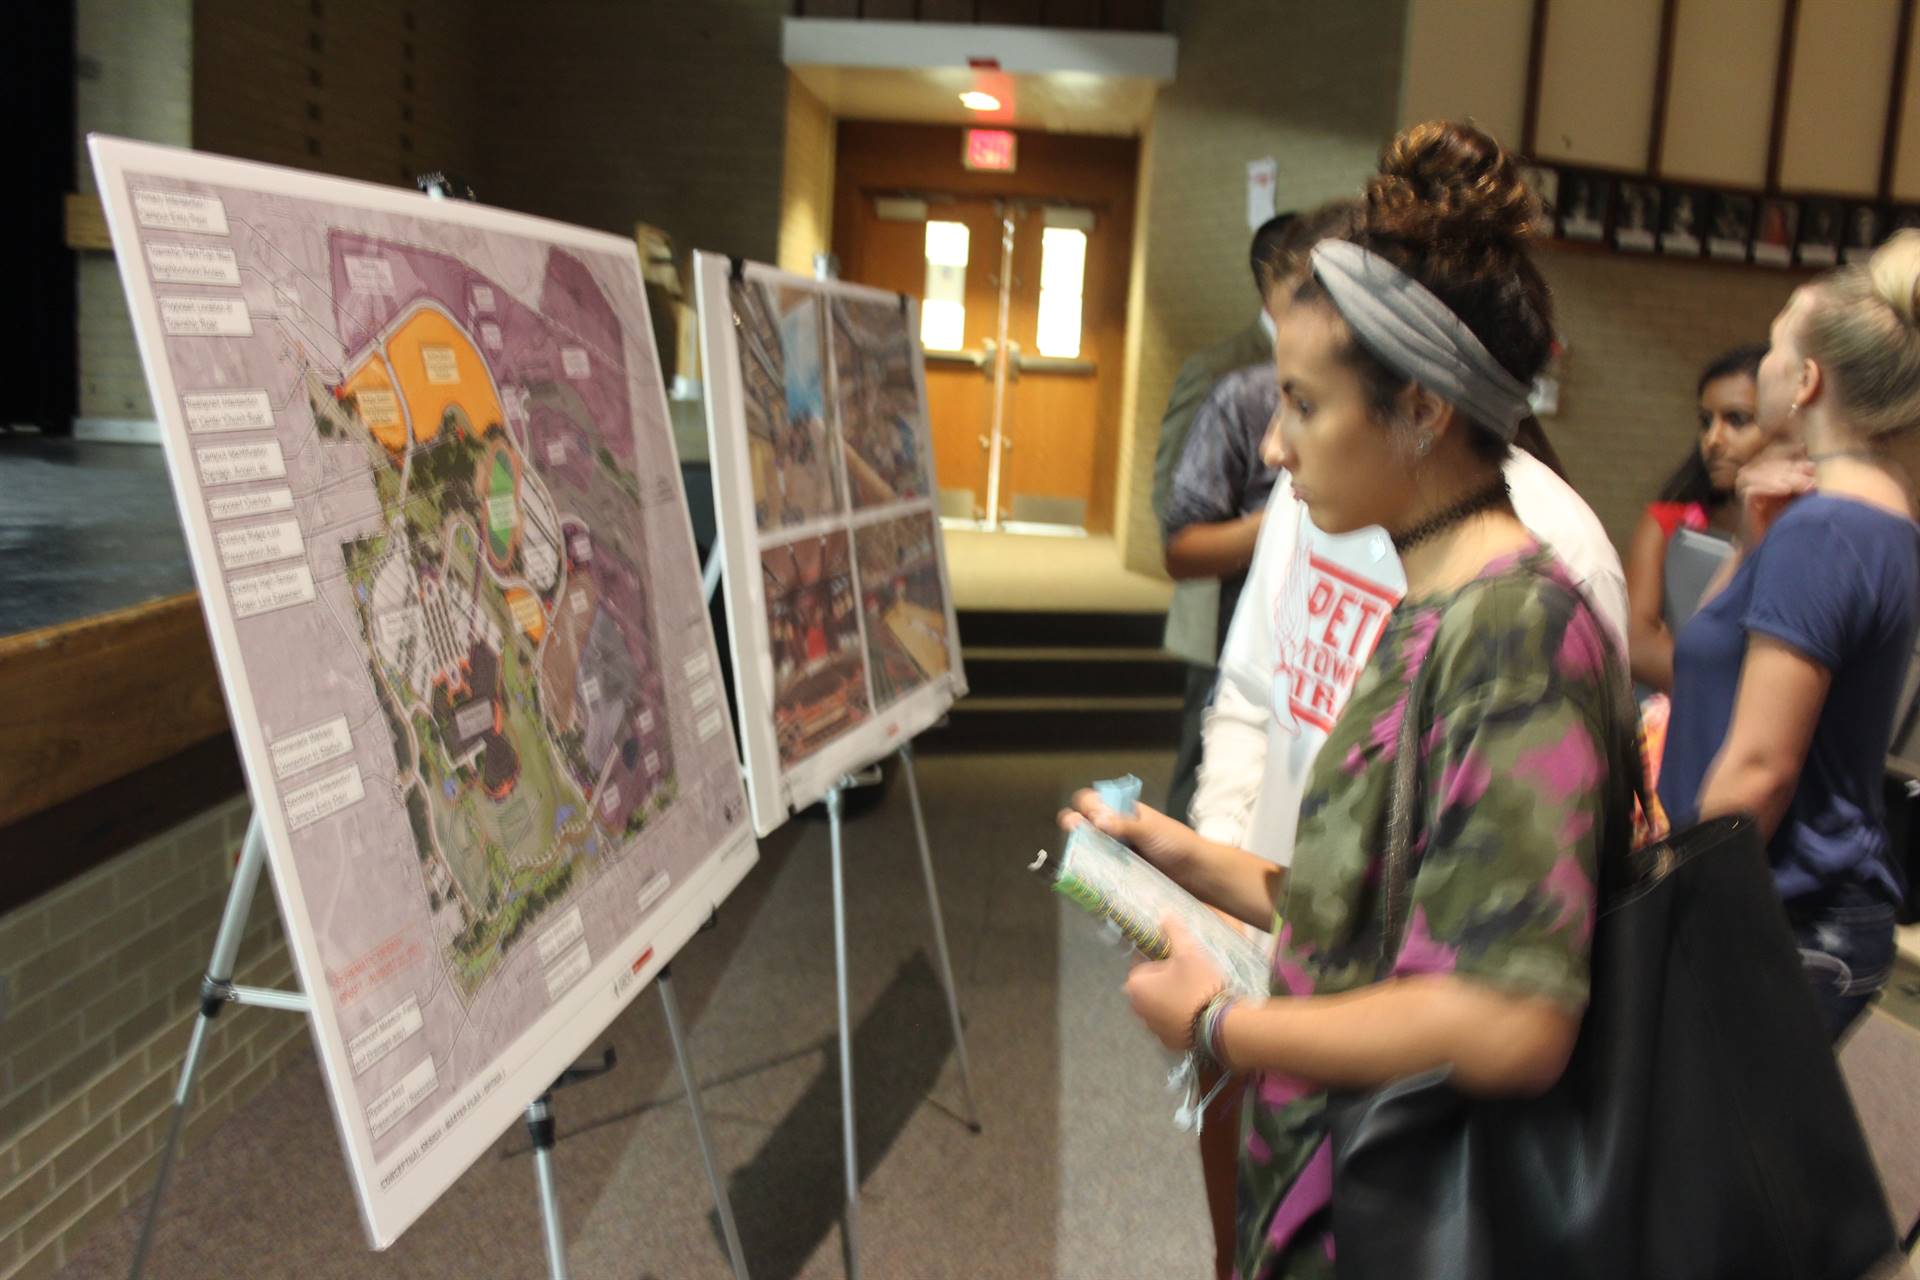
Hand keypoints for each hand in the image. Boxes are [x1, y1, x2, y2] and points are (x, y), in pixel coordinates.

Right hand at [1056, 790, 1195, 876]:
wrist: (1197, 872)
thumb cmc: (1177, 843)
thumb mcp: (1150, 829)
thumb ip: (1124, 824)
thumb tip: (1096, 819)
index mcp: (1124, 812)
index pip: (1096, 801)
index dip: (1086, 805)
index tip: (1084, 816)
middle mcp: (1118, 830)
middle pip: (1087, 823)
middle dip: (1076, 824)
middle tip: (1073, 829)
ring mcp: (1119, 852)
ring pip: (1091, 847)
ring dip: (1081, 849)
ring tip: (1075, 855)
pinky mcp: (1122, 872)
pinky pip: (1101, 869)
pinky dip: (1091, 870)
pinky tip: (1084, 874)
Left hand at [1123, 920, 1227, 1050]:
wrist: (1220, 1025)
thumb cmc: (1199, 985)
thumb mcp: (1188, 952)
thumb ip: (1174, 931)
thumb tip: (1164, 913)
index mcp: (1135, 987)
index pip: (1142, 964)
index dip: (1161, 960)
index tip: (1178, 960)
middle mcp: (1138, 1010)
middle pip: (1151, 986)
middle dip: (1166, 981)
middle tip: (1190, 976)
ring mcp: (1153, 1029)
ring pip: (1161, 1006)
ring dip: (1173, 1000)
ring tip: (1197, 994)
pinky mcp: (1170, 1043)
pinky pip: (1173, 1024)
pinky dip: (1182, 1018)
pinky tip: (1199, 1012)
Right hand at [1735, 451, 1814, 544]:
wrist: (1773, 551)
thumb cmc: (1787, 527)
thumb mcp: (1800, 501)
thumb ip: (1804, 484)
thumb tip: (1810, 466)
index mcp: (1770, 482)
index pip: (1780, 464)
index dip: (1795, 465)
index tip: (1812, 470)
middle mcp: (1757, 486)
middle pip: (1771, 468)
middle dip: (1793, 473)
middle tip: (1811, 483)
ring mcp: (1749, 496)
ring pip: (1760, 476)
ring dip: (1783, 478)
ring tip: (1801, 487)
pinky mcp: (1744, 507)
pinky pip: (1752, 491)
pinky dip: (1768, 487)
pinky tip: (1785, 490)